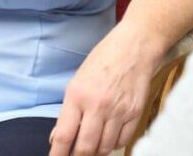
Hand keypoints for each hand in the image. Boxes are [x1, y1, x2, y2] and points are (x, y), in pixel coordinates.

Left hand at [48, 22, 163, 155]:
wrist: (134, 47)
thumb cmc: (103, 60)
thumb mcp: (77, 81)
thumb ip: (68, 112)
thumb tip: (58, 137)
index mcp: (78, 95)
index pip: (64, 136)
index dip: (58, 155)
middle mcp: (97, 105)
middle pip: (86, 148)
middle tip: (76, 155)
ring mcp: (118, 110)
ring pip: (105, 147)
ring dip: (97, 150)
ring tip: (93, 143)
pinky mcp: (135, 113)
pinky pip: (123, 140)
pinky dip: (114, 143)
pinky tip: (109, 136)